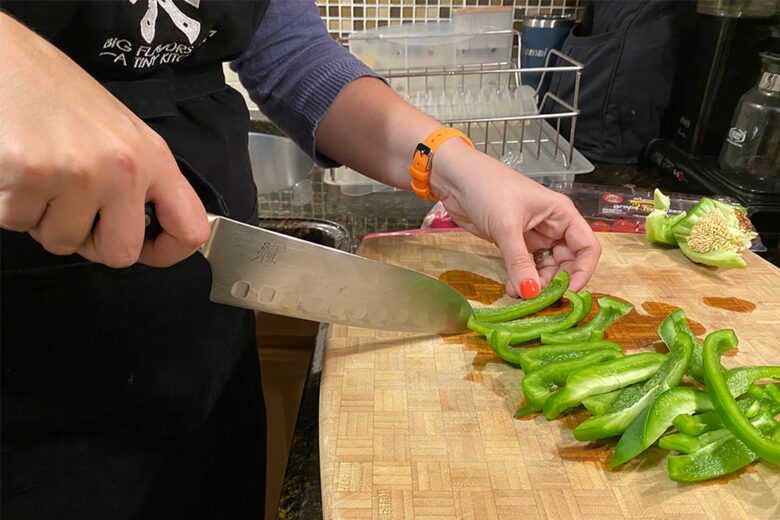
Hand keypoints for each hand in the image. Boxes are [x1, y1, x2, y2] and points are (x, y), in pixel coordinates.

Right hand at [0, 14, 208, 267]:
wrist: (4, 57)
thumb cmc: (60, 96)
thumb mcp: (120, 133)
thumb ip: (140, 182)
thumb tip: (146, 234)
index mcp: (154, 158)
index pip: (190, 229)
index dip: (168, 252)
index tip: (147, 250)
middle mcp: (123, 169)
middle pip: (120, 254)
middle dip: (92, 243)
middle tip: (73, 211)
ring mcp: (78, 174)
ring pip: (63, 243)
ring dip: (45, 221)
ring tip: (42, 177)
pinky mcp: (29, 176)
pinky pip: (19, 223)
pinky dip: (11, 207)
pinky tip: (16, 171)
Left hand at [430, 139, 600, 297]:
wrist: (456, 178)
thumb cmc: (487, 187)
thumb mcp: (506, 226)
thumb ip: (519, 262)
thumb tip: (531, 293)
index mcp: (561, 214)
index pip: (587, 248)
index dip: (583, 272)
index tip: (568, 293)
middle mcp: (552, 226)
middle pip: (568, 262)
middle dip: (556, 282)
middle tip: (538, 298)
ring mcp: (534, 236)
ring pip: (546, 268)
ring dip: (536, 284)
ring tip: (520, 294)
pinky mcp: (515, 243)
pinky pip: (526, 267)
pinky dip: (522, 280)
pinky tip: (512, 289)